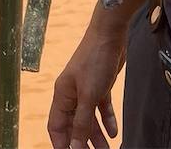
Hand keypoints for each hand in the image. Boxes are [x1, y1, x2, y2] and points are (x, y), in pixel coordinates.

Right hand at [48, 21, 127, 148]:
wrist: (111, 33)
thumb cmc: (95, 59)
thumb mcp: (88, 95)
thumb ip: (82, 122)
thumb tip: (74, 146)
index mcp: (62, 96)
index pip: (56, 126)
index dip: (62, 143)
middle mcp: (72, 94)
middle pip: (74, 125)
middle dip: (82, 142)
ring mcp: (86, 90)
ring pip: (89, 119)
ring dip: (97, 135)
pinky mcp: (100, 85)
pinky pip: (101, 108)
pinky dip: (107, 120)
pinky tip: (114, 132)